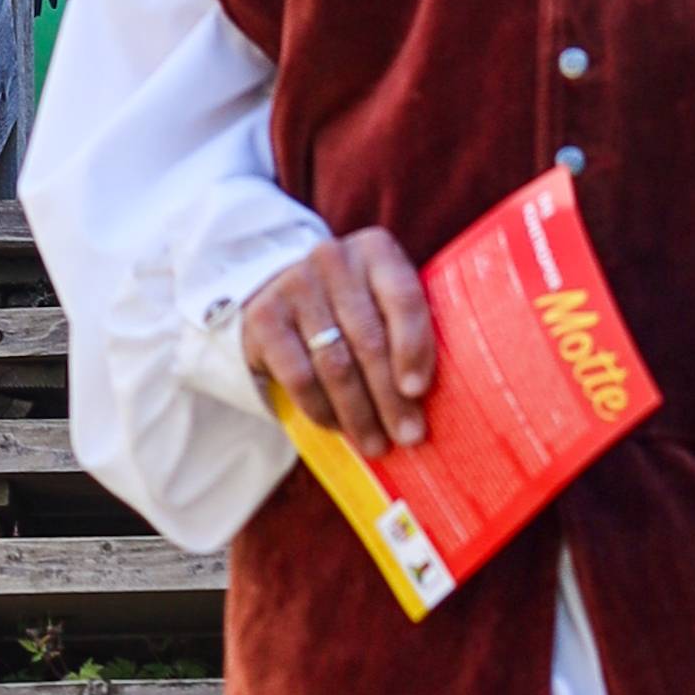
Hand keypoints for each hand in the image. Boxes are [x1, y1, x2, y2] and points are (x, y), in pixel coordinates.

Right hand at [241, 228, 435, 456]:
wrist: (285, 294)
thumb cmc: (358, 306)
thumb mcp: (386, 302)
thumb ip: (409, 331)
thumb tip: (430, 399)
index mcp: (377, 251)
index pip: (402, 299)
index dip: (413, 348)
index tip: (419, 391)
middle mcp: (334, 258)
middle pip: (369, 340)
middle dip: (391, 397)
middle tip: (408, 436)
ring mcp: (294, 285)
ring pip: (334, 364)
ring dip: (359, 413)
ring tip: (376, 444)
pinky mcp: (264, 318)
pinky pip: (299, 376)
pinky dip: (322, 409)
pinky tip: (338, 428)